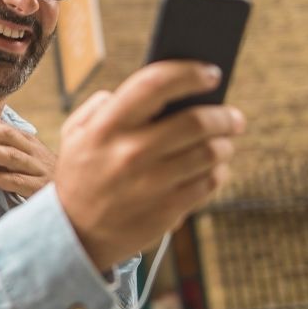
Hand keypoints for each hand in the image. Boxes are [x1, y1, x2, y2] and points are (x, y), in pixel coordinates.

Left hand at [0, 114, 55, 197]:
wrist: (75, 196)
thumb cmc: (42, 177)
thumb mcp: (25, 159)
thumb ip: (3, 150)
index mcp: (28, 141)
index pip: (1, 125)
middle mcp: (34, 151)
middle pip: (6, 135)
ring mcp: (38, 168)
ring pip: (11, 155)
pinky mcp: (39, 188)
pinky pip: (16, 181)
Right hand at [55, 61, 244, 270]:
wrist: (75, 235)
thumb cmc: (81, 176)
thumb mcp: (75, 134)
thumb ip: (102, 104)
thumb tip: (147, 91)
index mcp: (106, 127)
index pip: (154, 84)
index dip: (188, 73)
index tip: (210, 73)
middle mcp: (130, 153)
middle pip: (196, 122)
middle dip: (223, 115)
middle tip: (232, 116)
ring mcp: (151, 184)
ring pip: (209, 153)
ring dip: (224, 144)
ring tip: (223, 142)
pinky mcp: (167, 210)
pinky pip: (209, 182)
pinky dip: (218, 172)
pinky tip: (213, 168)